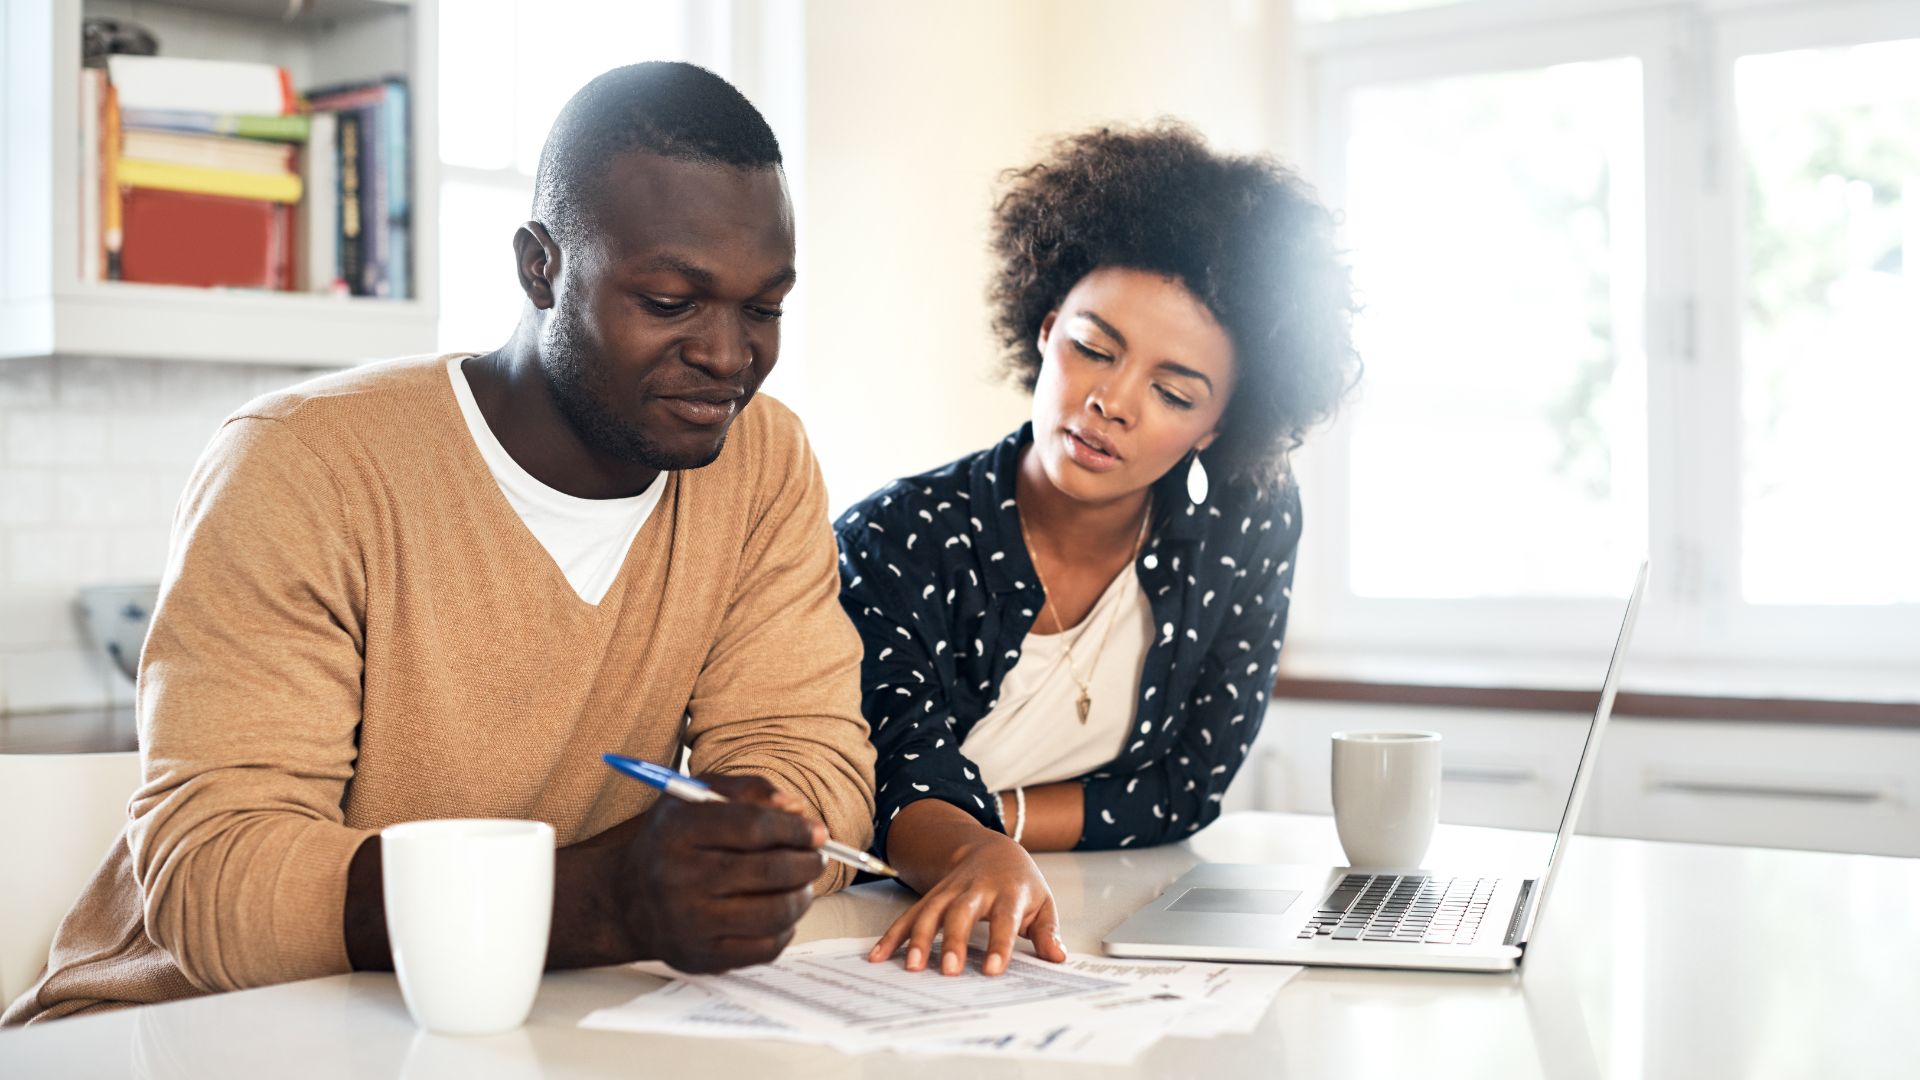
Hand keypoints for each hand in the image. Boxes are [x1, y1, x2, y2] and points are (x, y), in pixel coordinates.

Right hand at [596, 773, 825, 972]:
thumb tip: (796, 808)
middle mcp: (677, 877)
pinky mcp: (701, 956)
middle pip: (768, 871)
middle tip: (816, 858)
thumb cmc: (673, 841)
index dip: (795, 829)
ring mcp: (688, 922)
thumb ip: (749, 790)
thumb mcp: (697, 797)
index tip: (816, 832)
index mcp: (677, 830)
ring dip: (802, 896)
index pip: (752, 827)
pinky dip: (786, 929)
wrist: (628, 899)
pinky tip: (779, 913)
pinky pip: (765, 947)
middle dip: (807, 863)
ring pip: (774, 913)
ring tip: (802, 885)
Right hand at [866, 830, 1067, 975]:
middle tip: (950, 970)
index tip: (995, 969)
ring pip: (931, 912)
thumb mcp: (1042, 902)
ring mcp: (950, 891)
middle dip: (954, 941)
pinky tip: (880, 955)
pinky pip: (910, 915)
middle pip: (962, 913)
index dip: (1000, 943)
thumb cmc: (1019, 882)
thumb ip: (1047, 932)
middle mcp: (976, 889)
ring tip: (913, 967)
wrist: (992, 849)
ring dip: (920, 939)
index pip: (1005, 919)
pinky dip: (894, 935)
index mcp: (1008, 891)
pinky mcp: (932, 897)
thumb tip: (1057, 956)